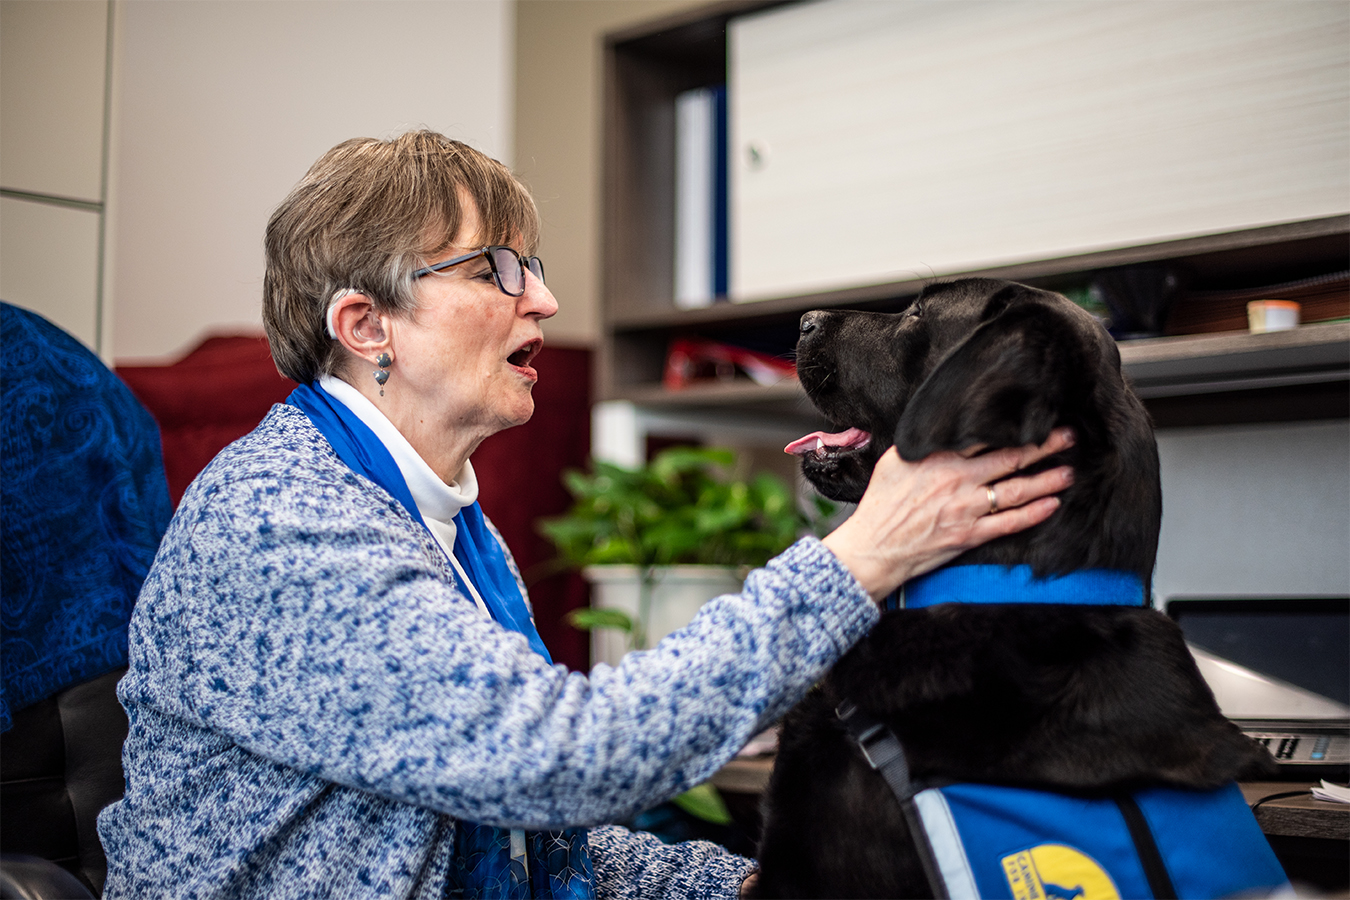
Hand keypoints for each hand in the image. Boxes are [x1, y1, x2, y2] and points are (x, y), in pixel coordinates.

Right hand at [822, 428, 1074, 600]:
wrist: (874, 547)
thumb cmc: (881, 504)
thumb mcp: (895, 462)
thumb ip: (923, 445)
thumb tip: (941, 430)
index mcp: (940, 458)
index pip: (986, 436)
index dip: (1014, 426)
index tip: (1034, 418)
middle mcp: (958, 480)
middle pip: (1011, 458)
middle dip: (1044, 446)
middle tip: (1068, 437)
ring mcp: (966, 509)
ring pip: (1017, 490)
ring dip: (1047, 480)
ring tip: (1068, 472)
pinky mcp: (970, 535)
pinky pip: (1010, 523)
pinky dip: (1034, 514)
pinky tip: (1052, 505)